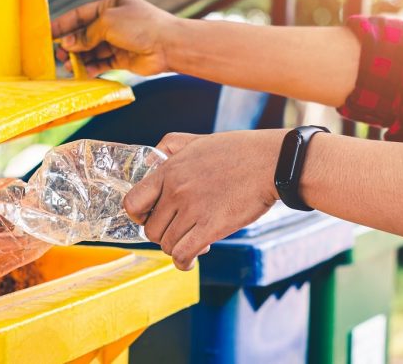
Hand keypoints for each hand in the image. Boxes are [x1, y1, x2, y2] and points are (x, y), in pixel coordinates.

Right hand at [51, 0, 176, 76]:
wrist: (169, 46)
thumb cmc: (142, 26)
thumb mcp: (108, 22)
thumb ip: (86, 34)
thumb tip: (69, 44)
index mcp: (110, 5)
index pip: (81, 15)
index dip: (64, 24)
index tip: (48, 35)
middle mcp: (114, 23)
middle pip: (85, 34)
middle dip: (71, 45)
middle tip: (58, 55)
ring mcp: (119, 41)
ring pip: (92, 51)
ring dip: (79, 58)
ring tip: (68, 66)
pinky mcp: (123, 59)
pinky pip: (102, 63)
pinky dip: (92, 68)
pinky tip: (82, 73)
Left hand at [124, 130, 284, 269]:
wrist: (270, 162)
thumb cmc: (238, 151)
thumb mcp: (197, 140)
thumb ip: (169, 147)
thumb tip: (152, 160)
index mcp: (169, 170)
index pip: (132, 203)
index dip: (139, 216)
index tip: (150, 217)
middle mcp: (175, 191)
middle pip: (151, 230)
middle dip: (163, 234)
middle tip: (179, 231)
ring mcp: (192, 210)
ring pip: (166, 244)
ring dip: (177, 248)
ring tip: (192, 241)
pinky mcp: (211, 227)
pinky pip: (183, 254)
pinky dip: (184, 262)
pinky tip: (192, 259)